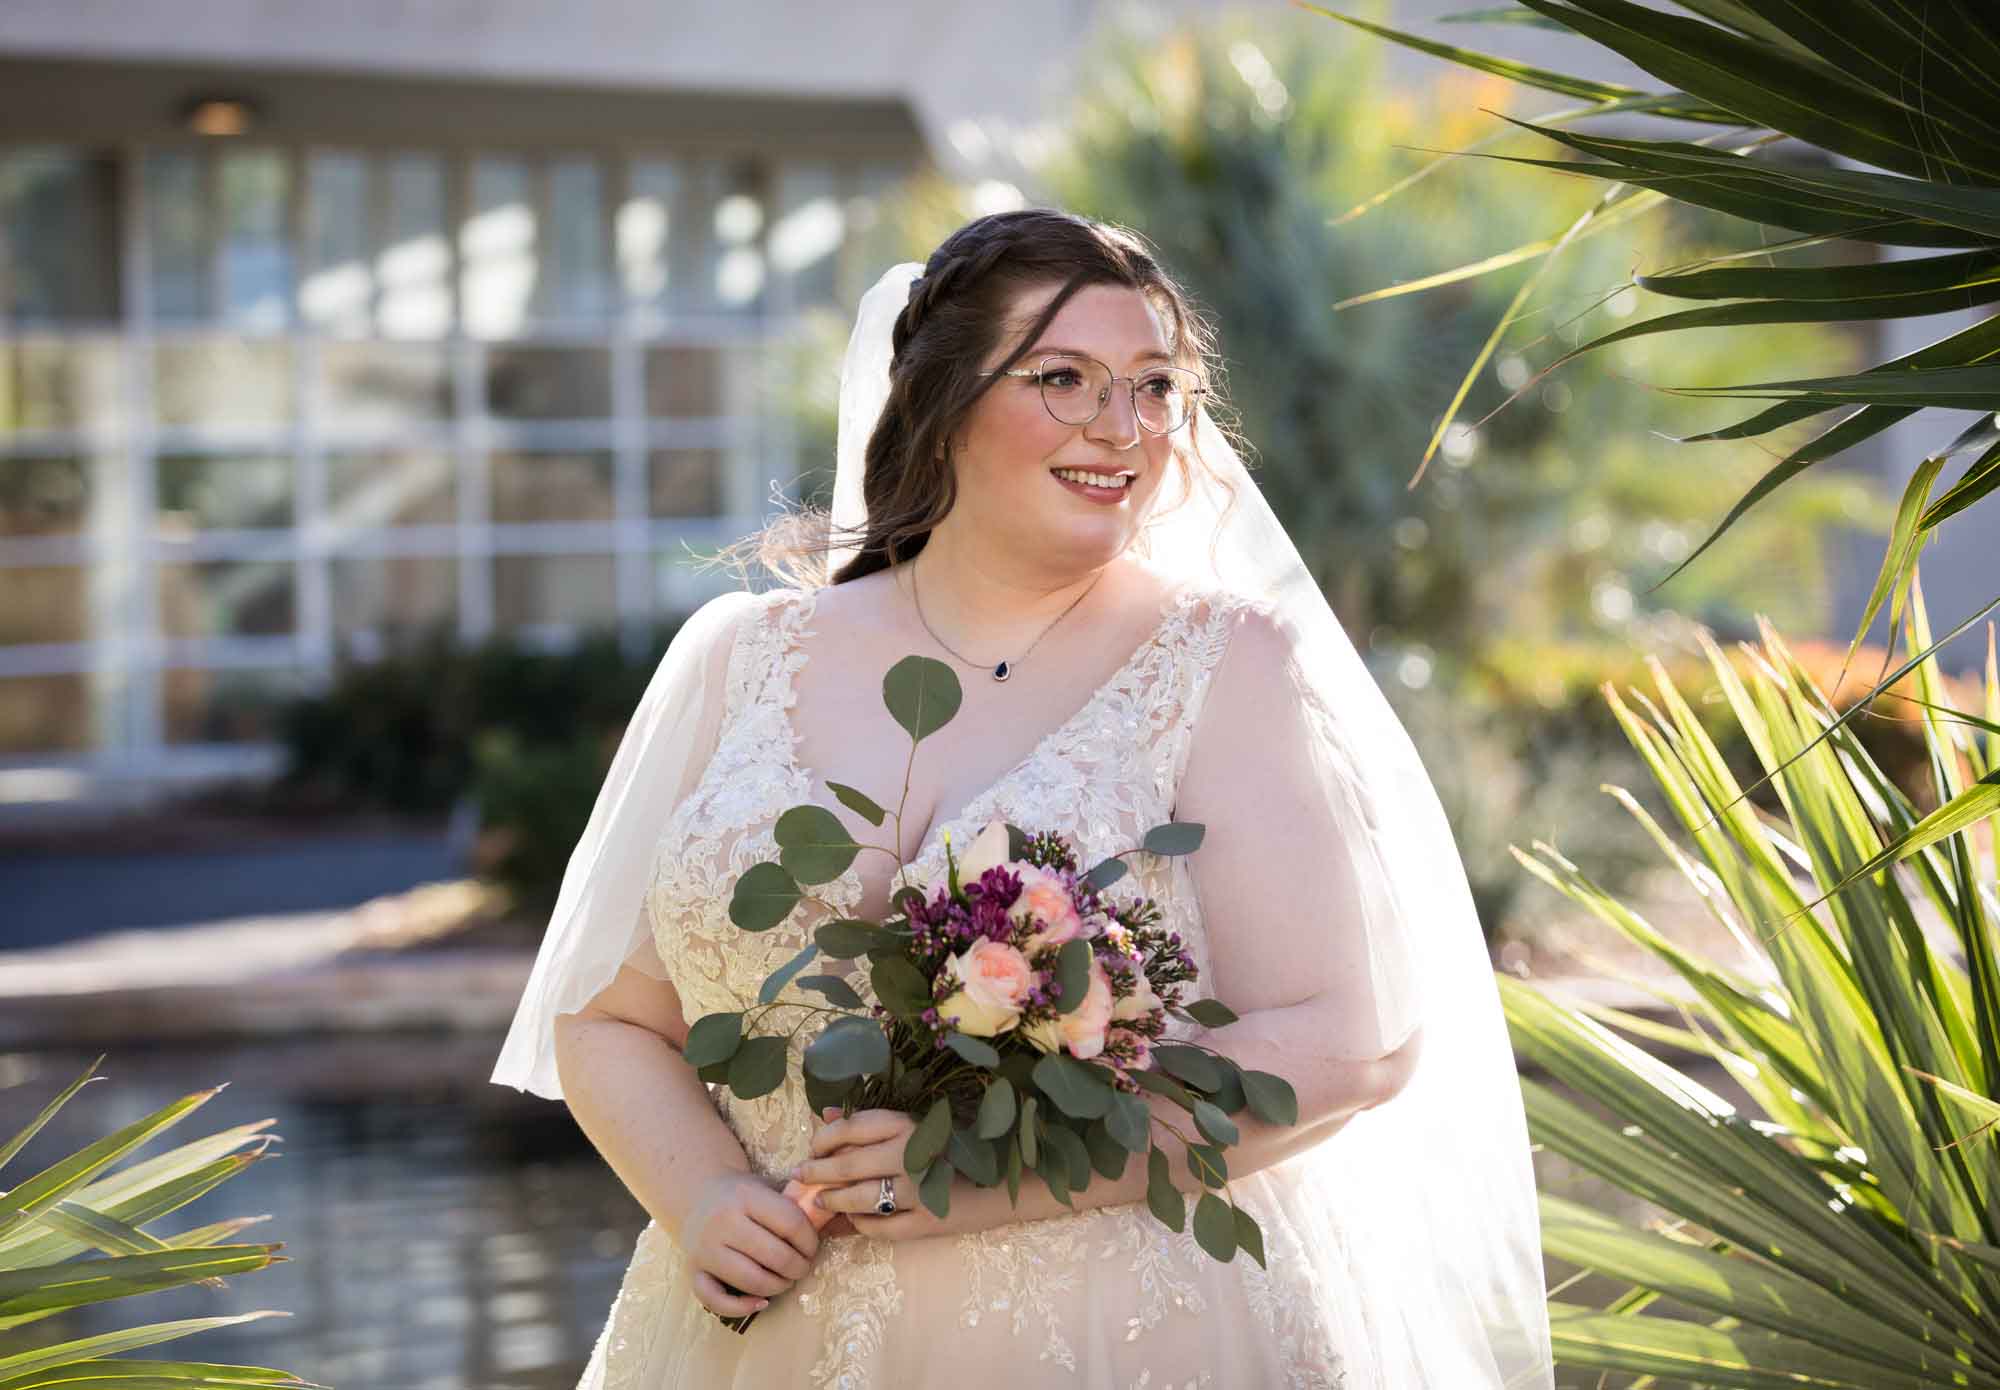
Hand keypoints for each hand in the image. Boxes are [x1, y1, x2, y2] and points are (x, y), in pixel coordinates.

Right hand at [679, 1170, 819, 1319]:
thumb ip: (795, 1202)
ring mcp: (704, 1248)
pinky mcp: (692, 1271)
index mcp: (746, 1195)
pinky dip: (740, 1307)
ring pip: (751, 1280)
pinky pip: (715, 1300)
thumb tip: (833, 1218)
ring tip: (786, 1279)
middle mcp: (722, 1221)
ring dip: (778, 1286)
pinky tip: (760, 1302)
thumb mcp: (767, 1187)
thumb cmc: (744, 1194)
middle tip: (804, 1266)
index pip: (791, 1223)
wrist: (698, 1194)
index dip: (810, 1241)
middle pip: (775, 1256)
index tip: (813, 1247)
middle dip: (799, 1267)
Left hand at [792, 1106, 989, 1241]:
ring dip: (834, 1201)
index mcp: (909, 1124)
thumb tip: (824, 1116)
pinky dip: (860, 1225)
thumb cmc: (948, 1152)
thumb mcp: (913, 1128)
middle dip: (818, 1172)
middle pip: (849, 1164)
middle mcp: (913, 1153)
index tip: (812, 1147)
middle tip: (802, 1176)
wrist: (997, 1186)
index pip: (852, 1127)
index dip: (824, 1139)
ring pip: (860, 1199)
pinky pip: (879, 1228)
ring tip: (822, 1202)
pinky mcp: (927, 1222)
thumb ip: (869, 1123)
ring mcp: (920, 1191)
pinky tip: (853, 1219)